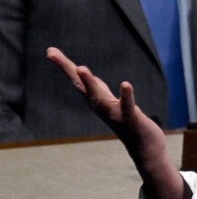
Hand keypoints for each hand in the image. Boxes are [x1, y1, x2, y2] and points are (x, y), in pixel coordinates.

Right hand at [47, 48, 187, 198]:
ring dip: (90, 83)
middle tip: (52, 54)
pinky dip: (126, 95)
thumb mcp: (109, 102)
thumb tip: (84, 74)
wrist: (144, 148)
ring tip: (81, 68)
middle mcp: (100, 106)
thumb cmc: (127, 122)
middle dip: (69, 70)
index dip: (64, 66)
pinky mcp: (131, 118)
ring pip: (99, 97)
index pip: (77, 80)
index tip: (50, 50)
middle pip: (82, 86)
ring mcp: (114, 113)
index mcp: (96, 100)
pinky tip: (125, 84)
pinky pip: (127, 105)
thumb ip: (97, 89)